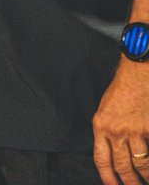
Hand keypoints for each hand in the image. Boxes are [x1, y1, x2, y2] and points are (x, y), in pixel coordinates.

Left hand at [92, 59, 148, 183]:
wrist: (137, 71)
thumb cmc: (122, 87)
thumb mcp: (106, 108)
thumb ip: (108, 130)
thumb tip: (114, 151)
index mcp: (100, 125)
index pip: (101, 159)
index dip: (107, 177)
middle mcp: (116, 131)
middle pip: (122, 166)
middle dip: (130, 183)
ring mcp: (134, 131)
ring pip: (142, 164)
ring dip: (146, 177)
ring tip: (148, 181)